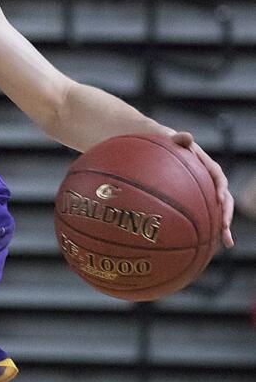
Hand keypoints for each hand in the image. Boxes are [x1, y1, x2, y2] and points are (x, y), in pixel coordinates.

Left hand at [170, 131, 233, 248]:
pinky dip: (205, 230)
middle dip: (226, 214)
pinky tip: (204, 245)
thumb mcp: (169, 139)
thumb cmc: (162, 144)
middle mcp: (208, 181)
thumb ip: (178, 139)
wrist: (154, 149)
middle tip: (225, 229)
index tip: (220, 201)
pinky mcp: (194, 201)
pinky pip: (202, 216)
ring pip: (216, 211)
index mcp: (206, 166)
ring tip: (227, 243)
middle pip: (223, 199)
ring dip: (223, 227)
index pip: (218, 178)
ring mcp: (203, 192)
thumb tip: (187, 136)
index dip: (221, 190)